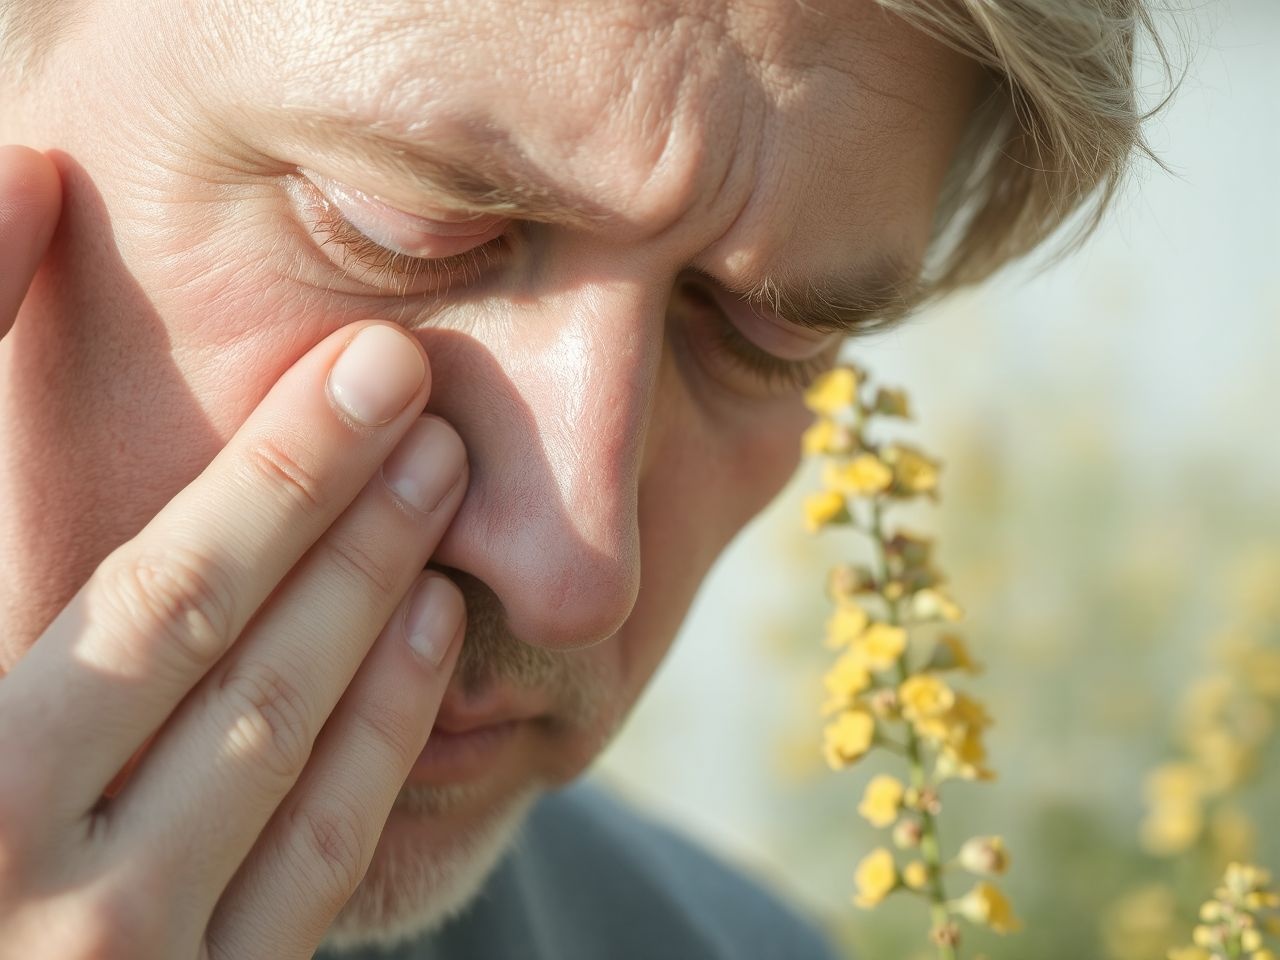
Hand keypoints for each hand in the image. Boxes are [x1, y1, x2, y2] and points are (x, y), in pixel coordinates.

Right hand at [0, 145, 469, 958]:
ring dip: (368, 599)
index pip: (123, 569)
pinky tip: (429, 636)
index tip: (365, 366)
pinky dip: (378, 737)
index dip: (259, 458)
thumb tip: (25, 179)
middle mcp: (16, 860)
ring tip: (437, 485)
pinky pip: (315, 862)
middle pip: (213, 644)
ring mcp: (111, 954)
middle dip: (324, 504)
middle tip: (415, 393)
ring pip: (276, 742)